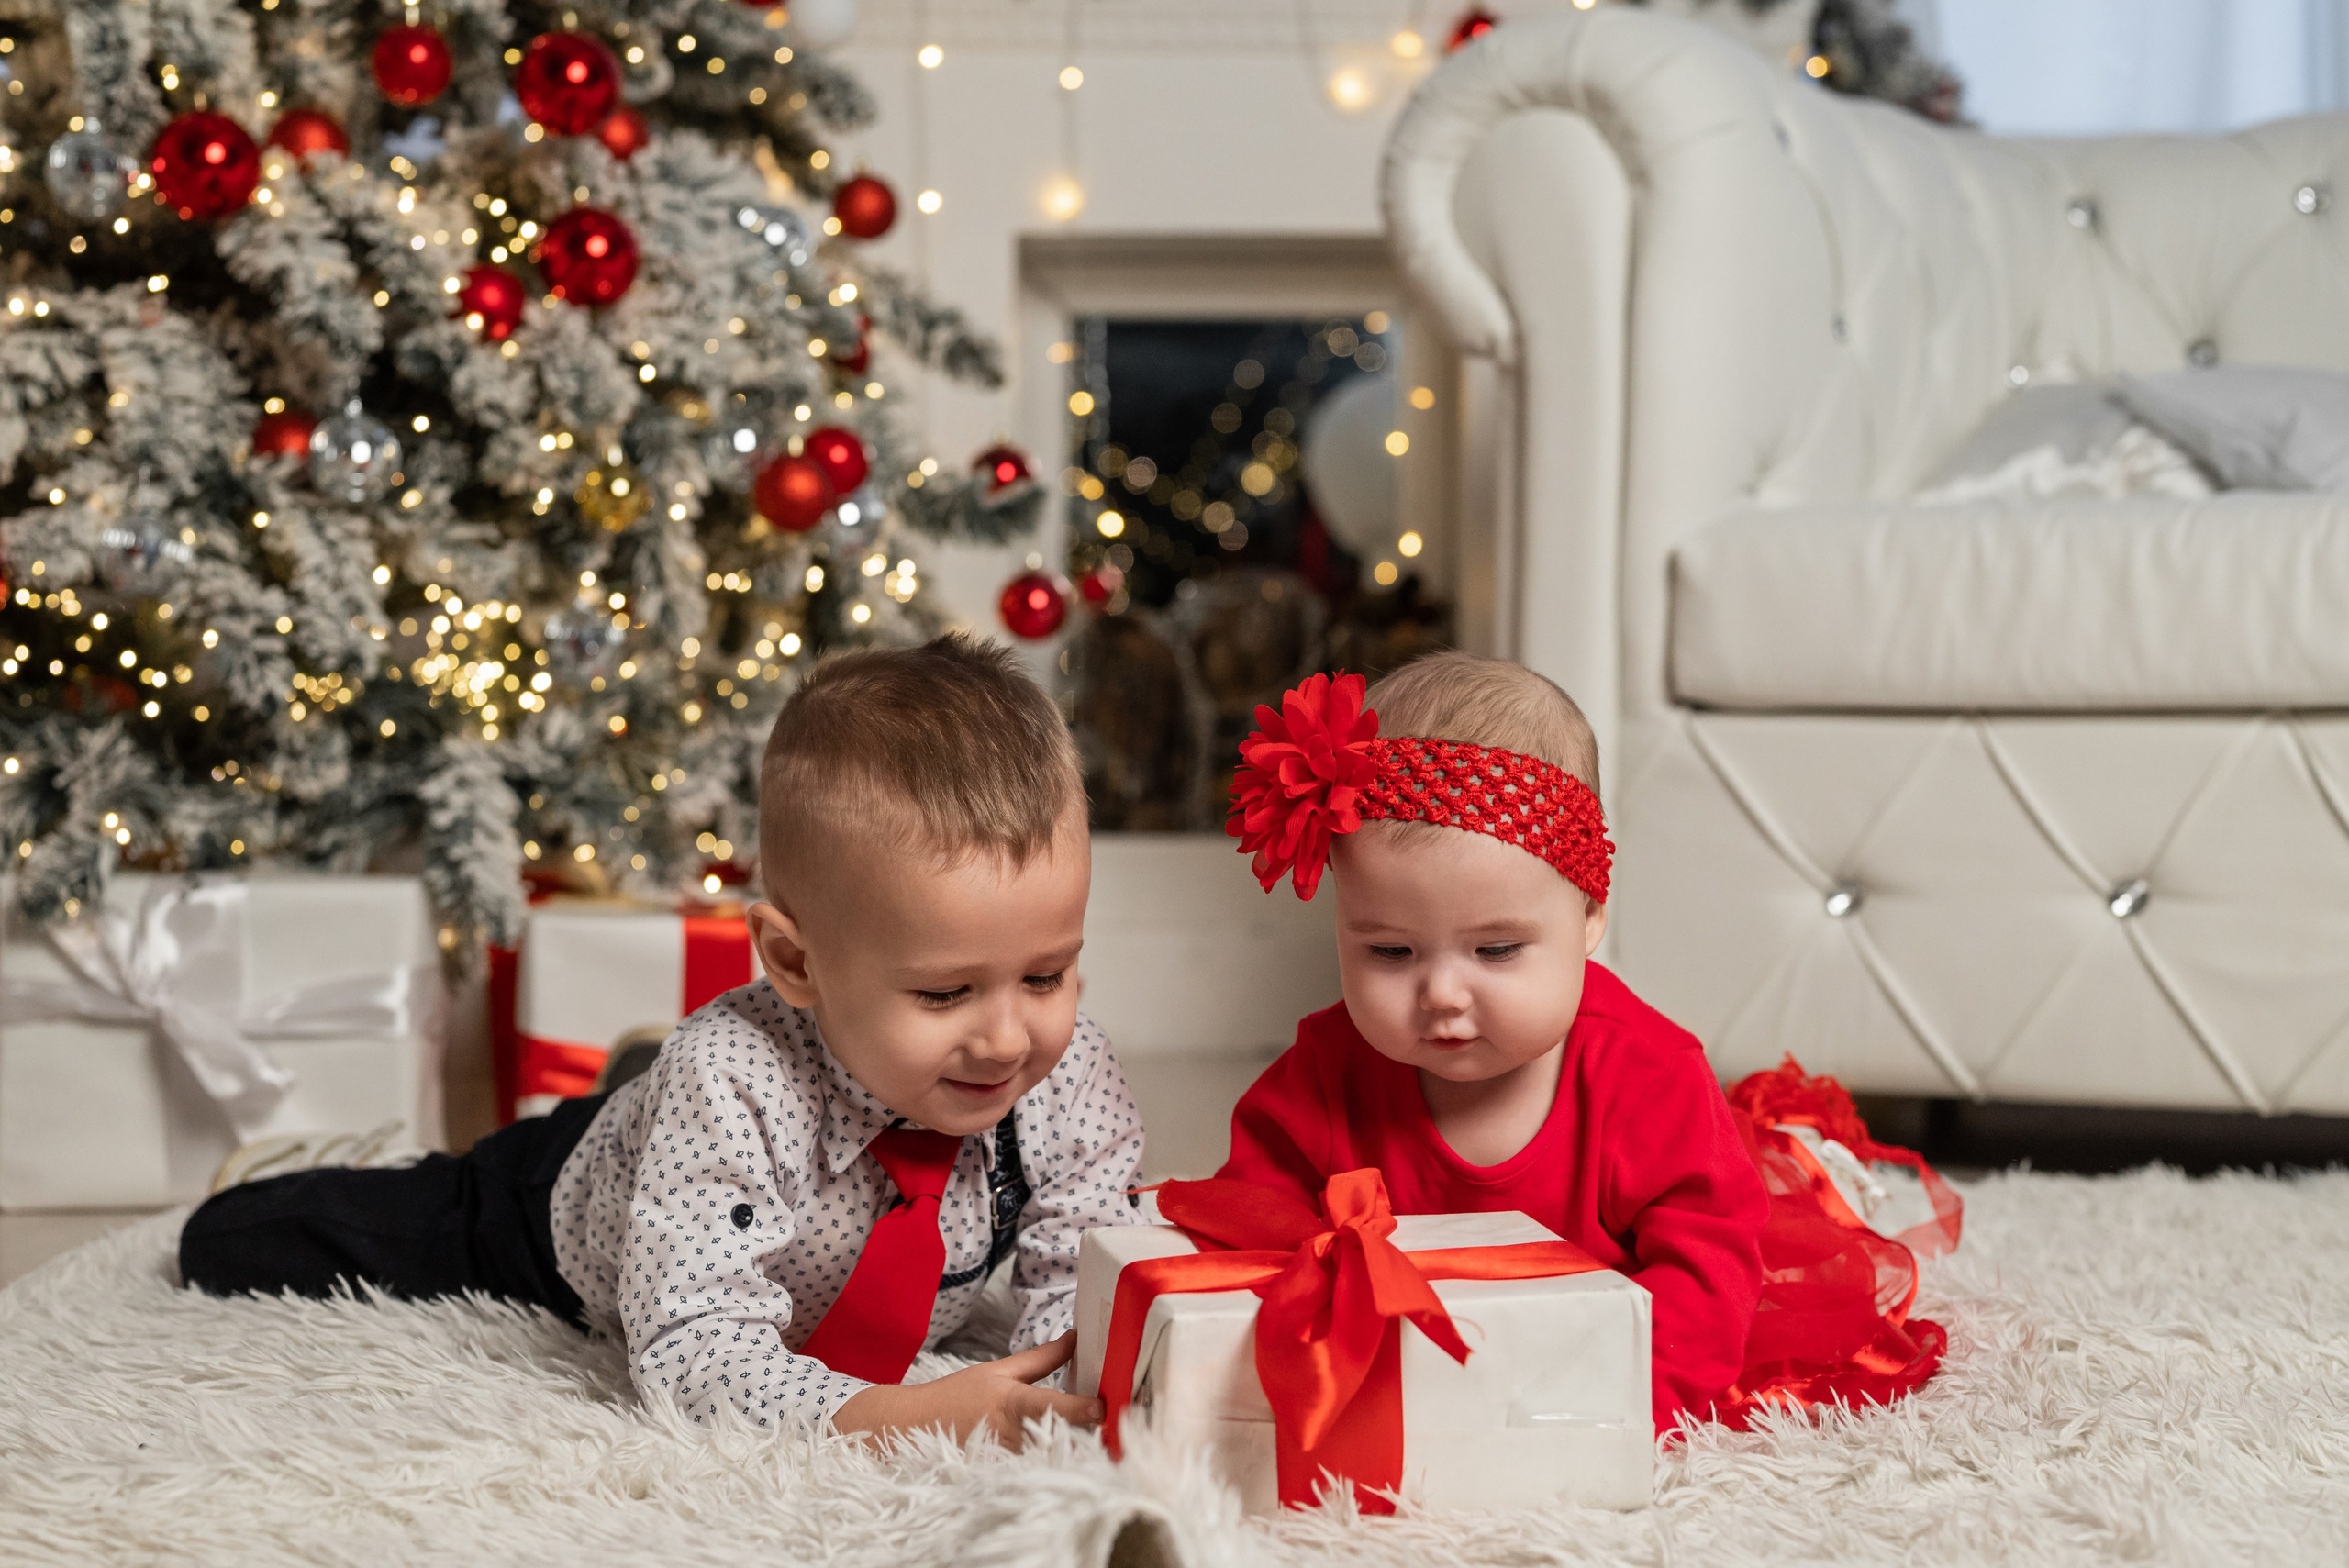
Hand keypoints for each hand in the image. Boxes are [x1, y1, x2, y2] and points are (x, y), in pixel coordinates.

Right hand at [830, 1332, 1102, 1450]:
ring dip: (1076, 1454)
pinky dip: (1054, 1468)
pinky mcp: (999, 1479)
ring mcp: (1005, 1462)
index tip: (1102, 1408)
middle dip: (1090, 1437)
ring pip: (1049, 1461)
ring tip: (1107, 1447)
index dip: (1076, 1408)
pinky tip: (1073, 1463)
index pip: (1049, 1404)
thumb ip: (1040, 1359)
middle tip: (1123, 1429)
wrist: (911, 1429)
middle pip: (1059, 1439)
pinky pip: (1035, 1474)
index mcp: (1011, 1402)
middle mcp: (1011, 1435)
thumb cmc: (958, 1396)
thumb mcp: (998, 1371)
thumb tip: (1077, 1337)